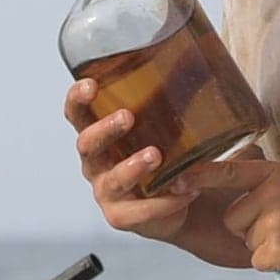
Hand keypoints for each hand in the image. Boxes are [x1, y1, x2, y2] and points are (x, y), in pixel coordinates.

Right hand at [65, 78, 210, 243]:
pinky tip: (185, 190)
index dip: (77, 100)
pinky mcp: (122, 217)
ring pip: (112, 179)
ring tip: (156, 156)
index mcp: (101, 135)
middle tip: (127, 117)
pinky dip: (163, 201)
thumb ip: (178, 100)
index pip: (77, 114)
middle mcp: (96, 163)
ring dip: (132, 166)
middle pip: (87, 144)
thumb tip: (201, 61)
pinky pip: (140, 211)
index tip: (90, 85)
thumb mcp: (173, 124)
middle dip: (105, 129)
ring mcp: (106, 192)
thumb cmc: (172, 154)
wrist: (185, 202)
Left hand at [176, 158, 279, 279]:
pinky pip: (257, 259)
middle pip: (232, 218)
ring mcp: (274, 223)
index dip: (199, 177)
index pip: (228, 171)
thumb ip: (263, 184)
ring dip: (264, 246)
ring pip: (245, 240)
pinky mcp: (277, 251)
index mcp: (274, 174)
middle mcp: (271, 194)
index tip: (176, 181)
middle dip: (250, 228)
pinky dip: (274, 262)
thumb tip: (229, 174)